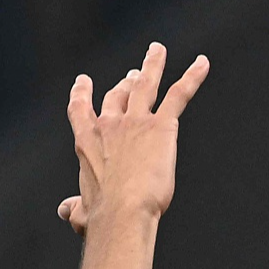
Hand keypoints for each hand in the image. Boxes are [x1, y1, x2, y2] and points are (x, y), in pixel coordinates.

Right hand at [55, 43, 208, 234]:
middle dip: (125, 83)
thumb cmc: (102, 217)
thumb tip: (66, 210)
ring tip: (157, 50)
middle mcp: (109, 124)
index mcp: (87, 142)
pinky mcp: (162, 126)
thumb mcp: (81, 212)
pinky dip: (192, 76)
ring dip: (152, 64)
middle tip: (133, 74)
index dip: (83, 94)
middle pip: (117, 95)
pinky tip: (202, 63)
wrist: (123, 212)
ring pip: (145, 84)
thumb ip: (74, 207)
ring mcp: (135, 121)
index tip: (85, 81)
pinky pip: (179, 94)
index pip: (80, 110)